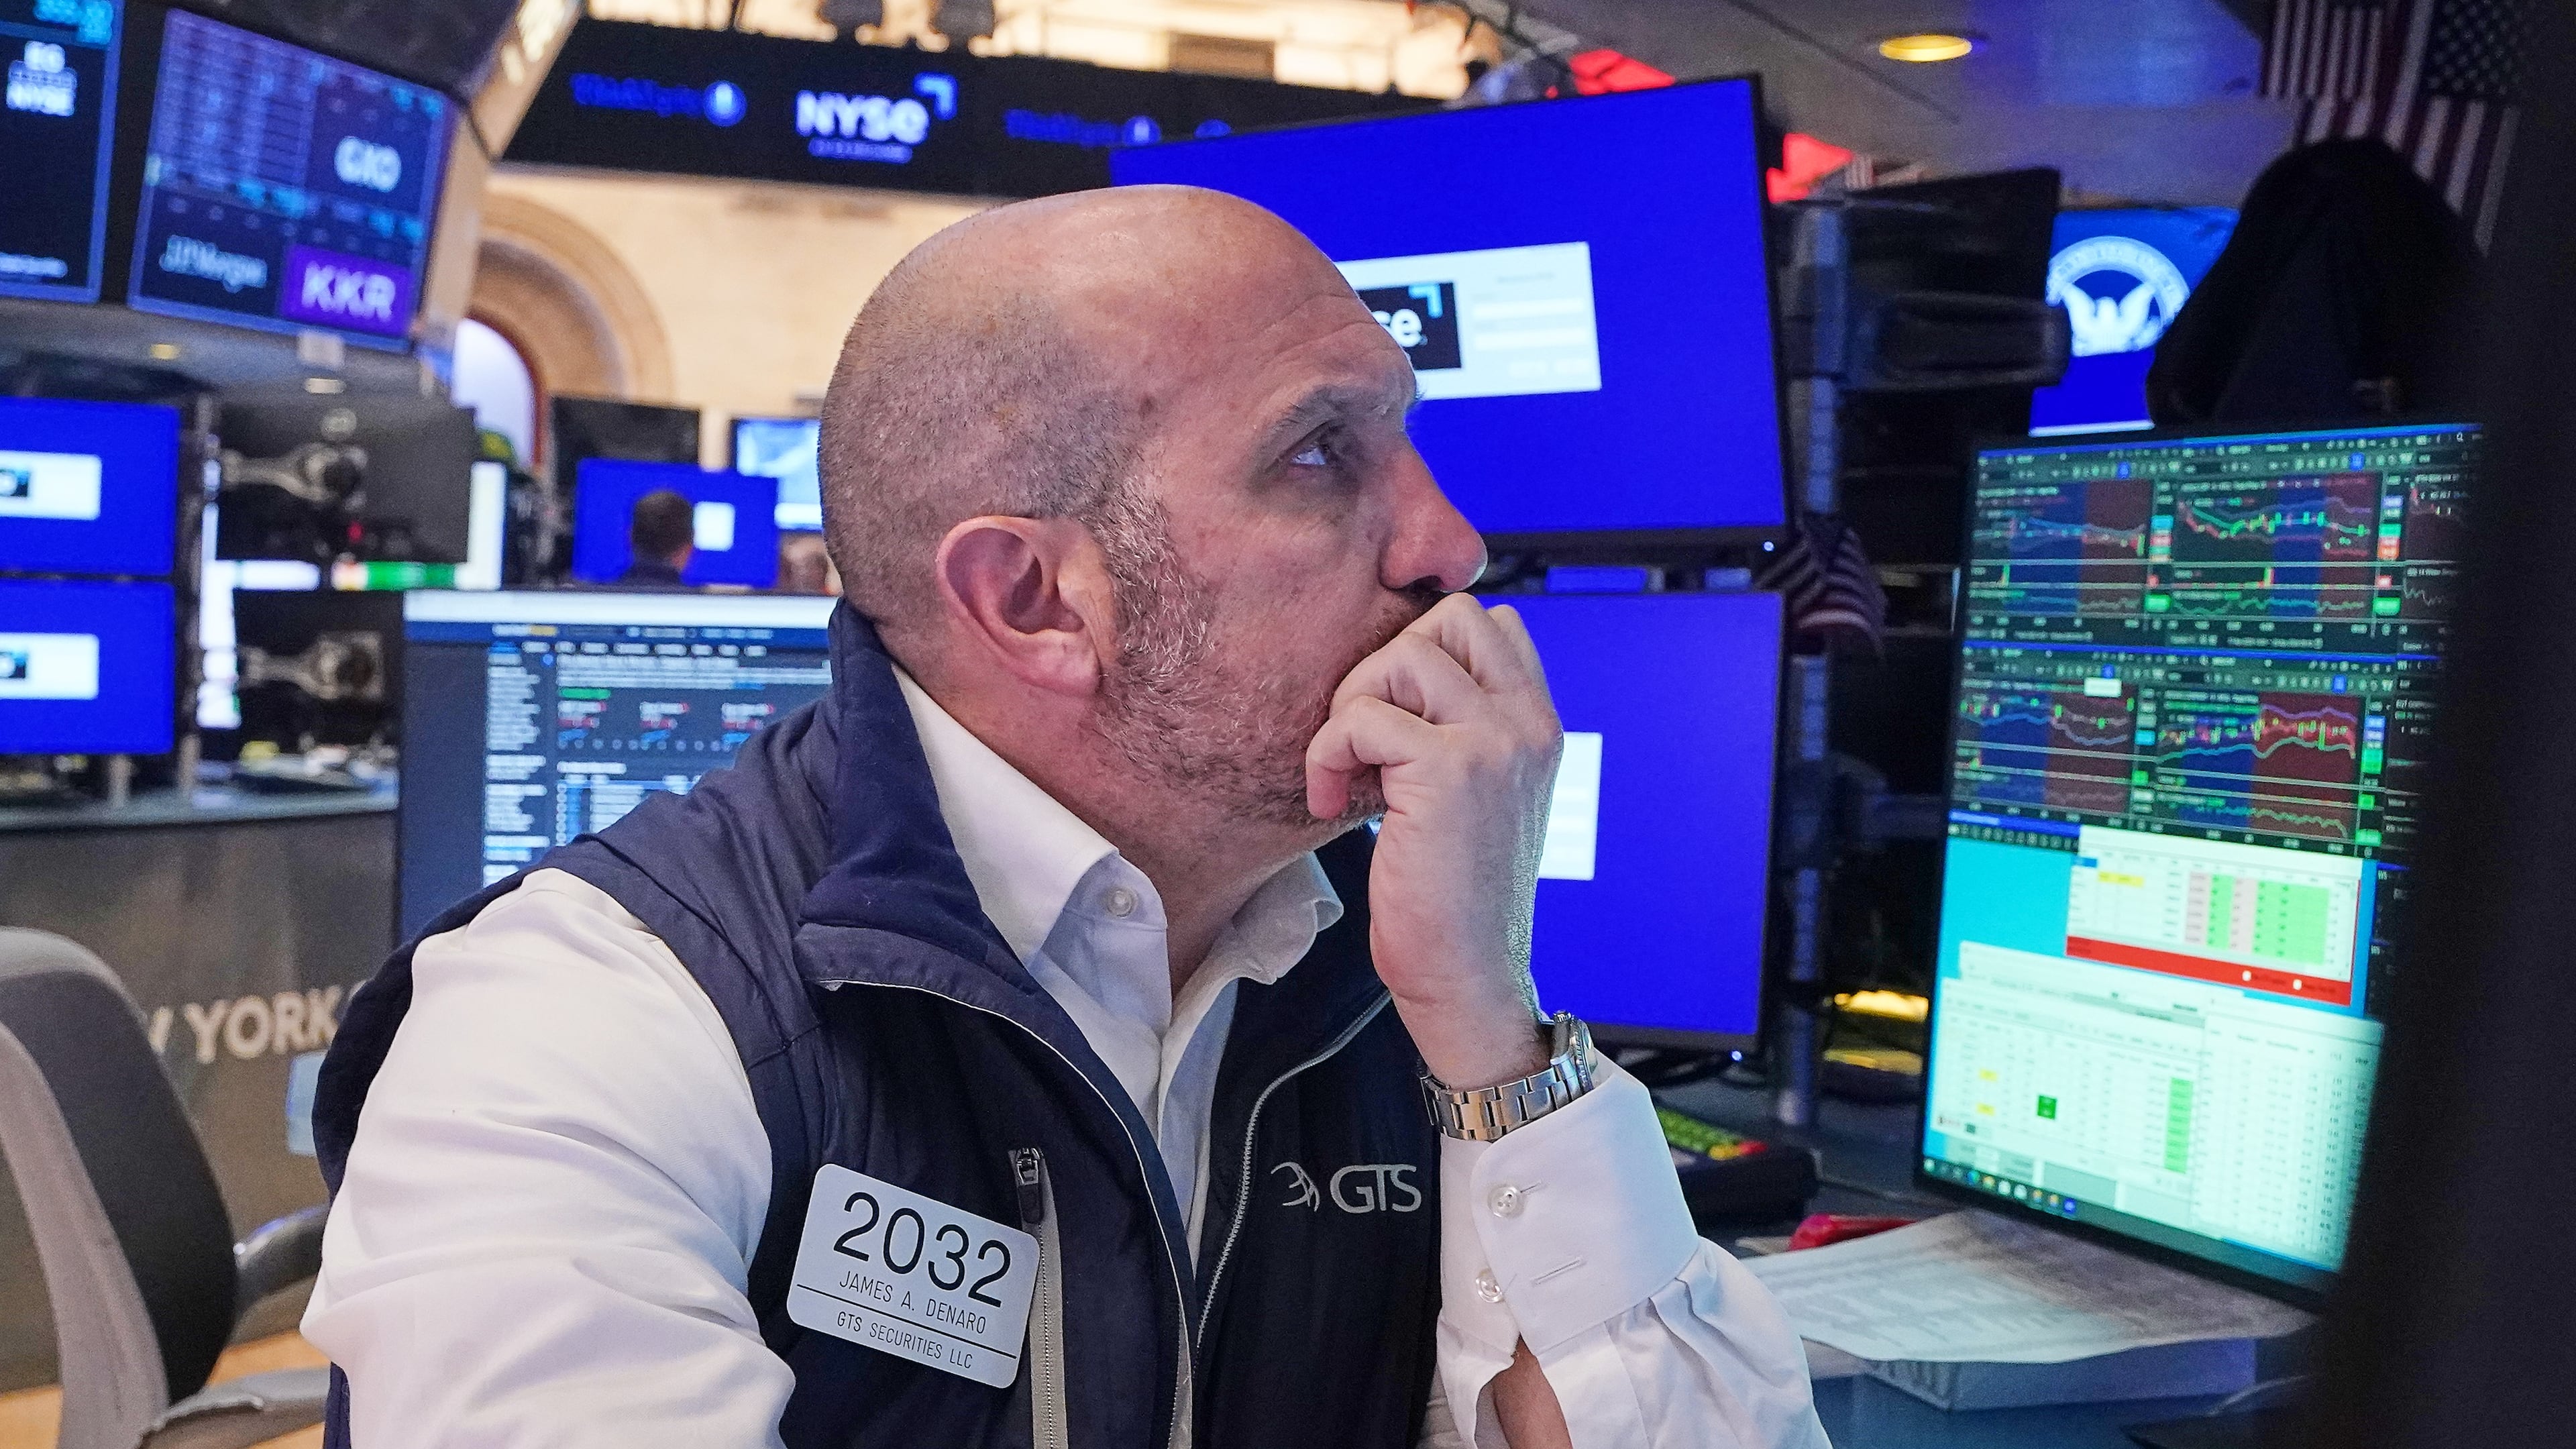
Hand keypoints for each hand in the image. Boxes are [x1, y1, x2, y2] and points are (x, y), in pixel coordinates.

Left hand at [1306, 593, 1562, 1089]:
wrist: (1466, 977)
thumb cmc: (1453, 898)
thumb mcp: (1476, 798)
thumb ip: (1463, 733)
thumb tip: (1398, 675)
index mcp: (1538, 726)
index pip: (1492, 624)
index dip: (1426, 649)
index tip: (1394, 714)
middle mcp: (1527, 725)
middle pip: (1448, 618)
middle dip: (1385, 666)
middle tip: (1364, 738)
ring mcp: (1495, 743)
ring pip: (1403, 654)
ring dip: (1353, 706)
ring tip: (1349, 769)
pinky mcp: (1449, 772)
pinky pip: (1363, 717)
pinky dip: (1329, 753)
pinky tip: (1333, 800)